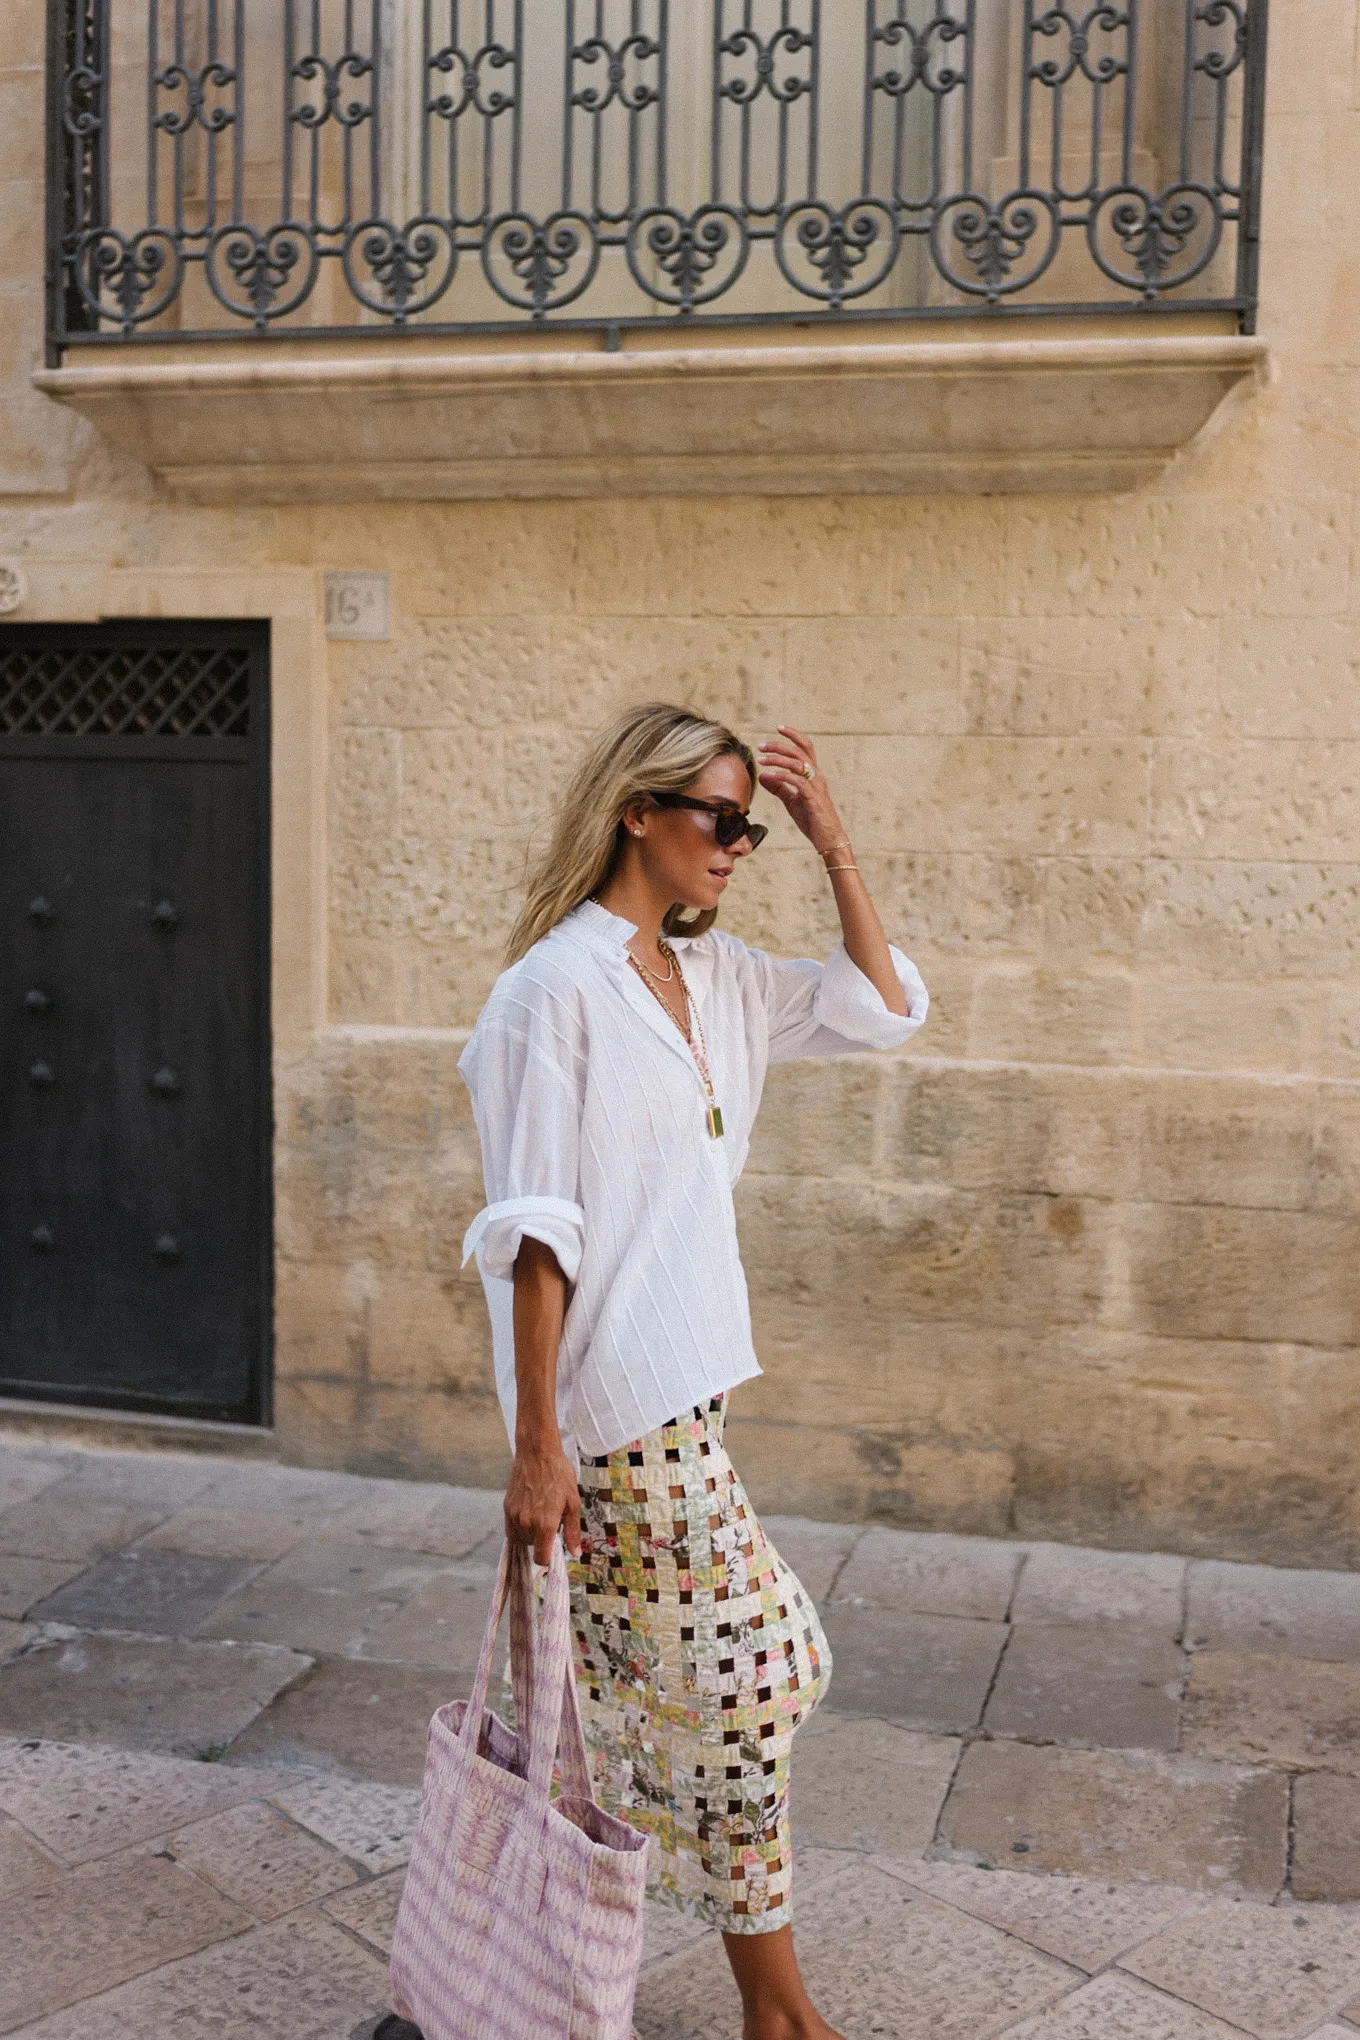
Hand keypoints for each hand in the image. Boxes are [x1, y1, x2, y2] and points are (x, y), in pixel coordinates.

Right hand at [504, 1439, 581, 1565]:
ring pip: (520, 1539)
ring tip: (540, 1513)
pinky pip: (511, 1529)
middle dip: (542, 1540)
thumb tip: (575, 1552)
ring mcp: (515, 1515)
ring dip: (530, 1534)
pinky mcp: (507, 1507)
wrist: (537, 1452)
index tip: (553, 1550)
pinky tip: (530, 1513)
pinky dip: (520, 1528)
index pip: (541, 1558)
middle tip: (551, 1520)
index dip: (548, 1558)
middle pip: (532, 1547)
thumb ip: (573, 1530)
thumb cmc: (559, 1474)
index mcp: (545, 1524)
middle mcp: (527, 1523)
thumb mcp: (573, 1502)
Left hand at [757, 726, 847, 855]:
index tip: (778, 728)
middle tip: (761, 745)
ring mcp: (816, 786)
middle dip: (779, 745)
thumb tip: (763, 775)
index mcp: (813, 775)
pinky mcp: (812, 797)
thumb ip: (779, 787)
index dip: (794, 735)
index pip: (805, 748)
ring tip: (762, 760)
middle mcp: (817, 776)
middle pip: (799, 751)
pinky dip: (781, 777)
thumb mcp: (792, 801)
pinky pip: (796, 781)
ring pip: (797, 763)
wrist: (828, 838)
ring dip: (777, 759)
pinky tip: (769, 777)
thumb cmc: (812, 819)